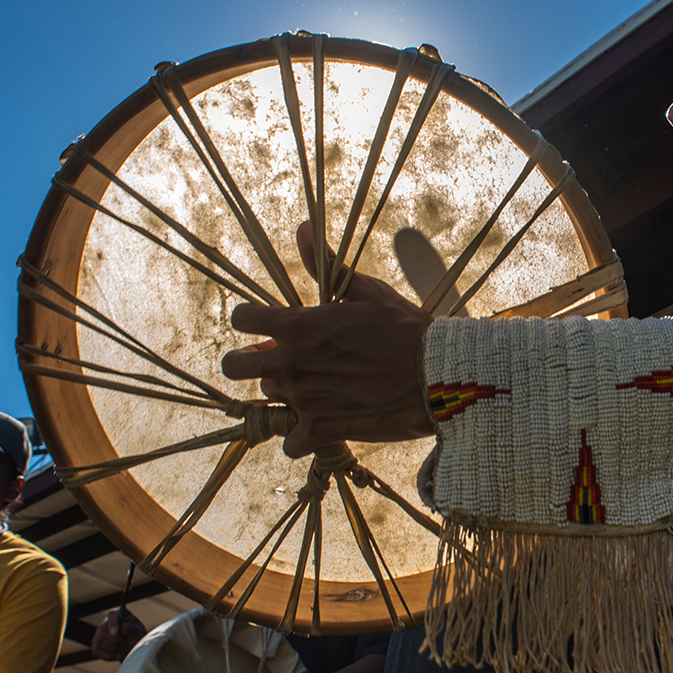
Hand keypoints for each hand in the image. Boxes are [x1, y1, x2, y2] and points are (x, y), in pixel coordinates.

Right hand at [91, 609, 145, 661]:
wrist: (133, 649)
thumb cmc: (136, 636)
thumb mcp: (137, 631)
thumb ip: (130, 628)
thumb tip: (122, 626)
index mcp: (118, 615)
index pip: (112, 614)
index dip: (112, 623)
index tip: (115, 633)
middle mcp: (105, 622)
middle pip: (103, 629)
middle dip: (115, 638)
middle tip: (124, 641)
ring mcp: (98, 634)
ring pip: (99, 640)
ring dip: (112, 647)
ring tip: (121, 646)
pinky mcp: (95, 646)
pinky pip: (97, 651)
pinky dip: (108, 655)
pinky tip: (116, 654)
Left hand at [221, 222, 433, 456]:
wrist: (438, 377)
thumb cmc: (406, 329)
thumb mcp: (368, 291)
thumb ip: (327, 265)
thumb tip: (301, 228)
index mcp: (299, 325)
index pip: (242, 319)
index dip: (251, 320)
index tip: (266, 324)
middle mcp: (292, 363)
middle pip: (234, 367)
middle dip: (247, 362)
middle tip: (273, 361)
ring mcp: (304, 400)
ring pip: (268, 399)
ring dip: (284, 394)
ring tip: (314, 388)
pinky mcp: (322, 431)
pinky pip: (290, 443)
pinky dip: (301, 437)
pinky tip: (321, 424)